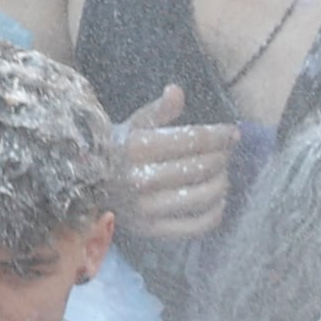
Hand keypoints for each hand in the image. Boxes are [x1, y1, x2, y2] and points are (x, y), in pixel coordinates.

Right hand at [116, 83, 239, 239]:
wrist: (87, 184)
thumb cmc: (118, 149)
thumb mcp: (134, 125)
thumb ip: (158, 110)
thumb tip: (176, 90)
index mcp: (136, 147)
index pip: (193, 140)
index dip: (219, 136)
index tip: (233, 133)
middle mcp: (141, 178)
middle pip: (201, 166)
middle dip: (222, 157)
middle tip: (226, 152)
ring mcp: (147, 208)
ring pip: (203, 195)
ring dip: (222, 183)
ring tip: (222, 174)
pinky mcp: (152, 230)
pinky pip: (196, 226)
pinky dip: (215, 213)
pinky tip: (218, 201)